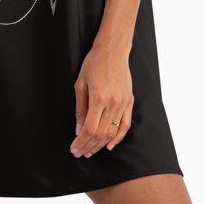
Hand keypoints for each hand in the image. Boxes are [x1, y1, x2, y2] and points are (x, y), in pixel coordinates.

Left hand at [70, 41, 133, 157]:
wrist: (112, 51)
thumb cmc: (93, 64)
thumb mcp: (80, 84)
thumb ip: (80, 108)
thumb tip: (78, 130)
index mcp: (98, 98)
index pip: (89, 128)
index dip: (81, 142)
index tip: (74, 148)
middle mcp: (113, 103)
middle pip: (100, 134)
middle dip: (89, 146)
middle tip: (80, 153)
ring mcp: (123, 103)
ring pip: (113, 132)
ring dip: (101, 145)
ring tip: (90, 151)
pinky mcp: (129, 102)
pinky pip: (125, 125)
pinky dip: (118, 137)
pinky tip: (110, 145)